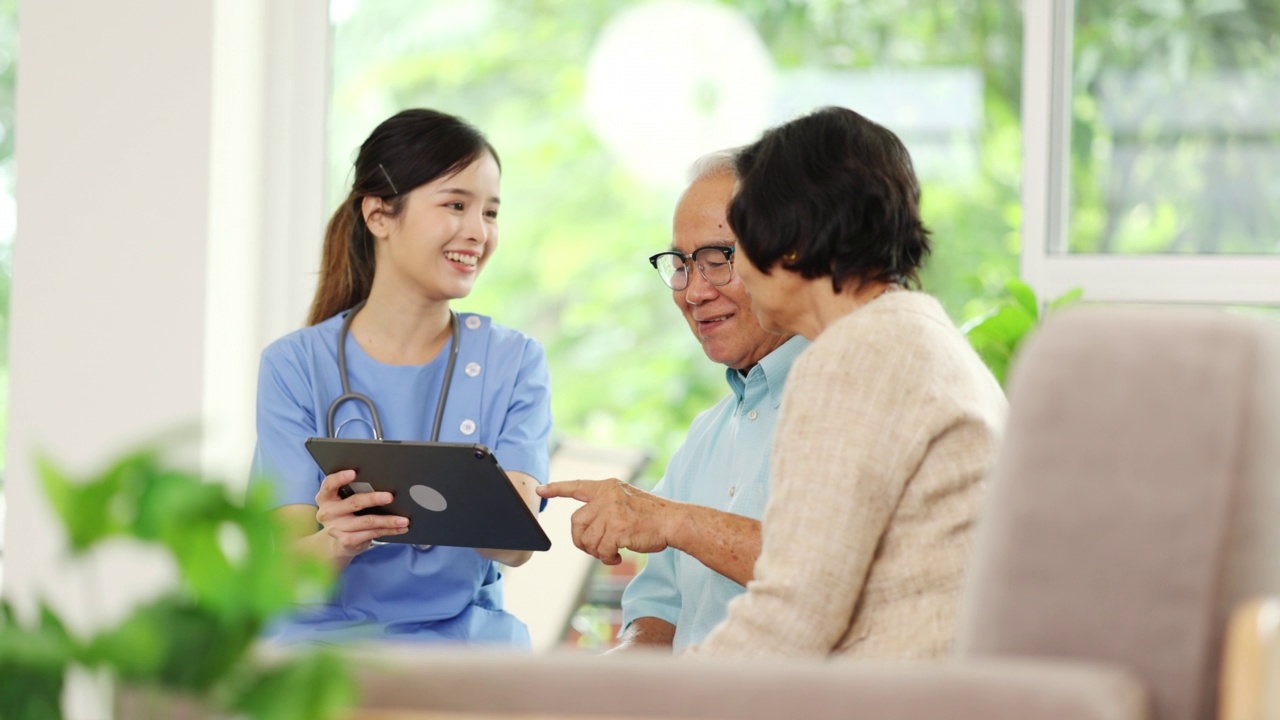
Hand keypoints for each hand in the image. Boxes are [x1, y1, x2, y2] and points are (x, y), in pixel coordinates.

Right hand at [314, 469, 407, 556]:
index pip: (329, 484)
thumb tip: (382, 480)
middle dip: (374, 499)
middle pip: (354, 503)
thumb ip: (354, 490)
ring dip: (388, 520)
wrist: (339, 542)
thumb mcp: (344, 500)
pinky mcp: (346, 541)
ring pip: (367, 521)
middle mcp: (328, 512)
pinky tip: (400, 528)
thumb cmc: (346, 513)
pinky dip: (389, 530)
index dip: (340, 478)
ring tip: (404, 519)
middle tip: (390, 497)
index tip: (354, 472)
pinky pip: (372, 534)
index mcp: (325, 497)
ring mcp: (336, 528)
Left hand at [537, 478, 676, 564]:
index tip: (540, 490)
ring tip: (611, 553)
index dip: (556, 489)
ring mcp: (611, 512)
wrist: (673, 521)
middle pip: (576, 522)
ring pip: (588, 540)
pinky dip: (607, 558)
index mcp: (608, 487)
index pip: (577, 486)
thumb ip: (605, 508)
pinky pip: (601, 550)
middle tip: (594, 549)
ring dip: (597, 552)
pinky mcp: (617, 529)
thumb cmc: (652, 516)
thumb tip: (586, 531)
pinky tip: (618, 557)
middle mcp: (607, 496)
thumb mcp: (626, 501)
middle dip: (580, 540)